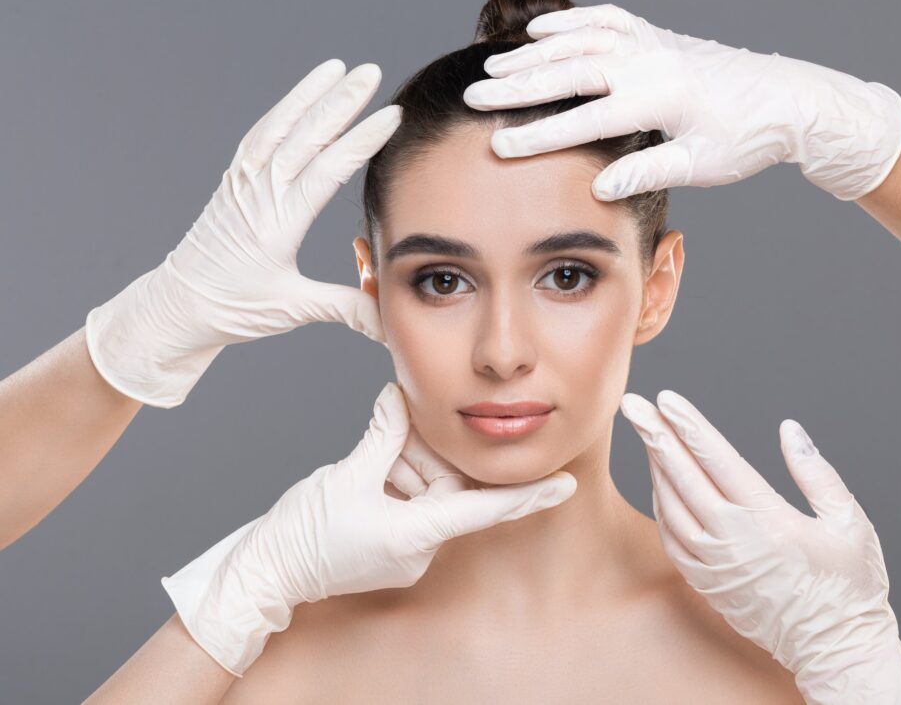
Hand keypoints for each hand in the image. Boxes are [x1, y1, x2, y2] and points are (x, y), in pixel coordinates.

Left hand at [86, 60, 400, 407]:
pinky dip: (282, 112)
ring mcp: (243, 183)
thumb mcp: (292, 310)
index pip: (326, 171)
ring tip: (337, 68)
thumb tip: (389, 319)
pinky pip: (259, 136)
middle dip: (340, 102)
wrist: (178, 306)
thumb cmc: (232, 308)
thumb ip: (345, 308)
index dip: (360, 142)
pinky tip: (300, 99)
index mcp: (277, 223)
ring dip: (308, 95)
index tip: (391, 117)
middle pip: (304, 137)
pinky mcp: (235, 182)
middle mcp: (258, 195)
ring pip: (279, 127)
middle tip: (370, 73)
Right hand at [162, 382, 577, 675]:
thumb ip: (383, 433)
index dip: (529, 495)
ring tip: (367, 462)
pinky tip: (368, 472)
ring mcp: (406, 551)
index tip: (566, 484)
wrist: (265, 573)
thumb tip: (399, 397)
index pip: (486, 509)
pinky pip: (409, 504)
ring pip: (425, 492)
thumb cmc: (303, 535)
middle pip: (447, 487)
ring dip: (402, 466)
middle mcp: (420, 548)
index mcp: (417, 535)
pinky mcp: (391, 547)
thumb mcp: (345, 475)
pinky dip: (394, 481)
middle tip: (391, 436)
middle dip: (423, 456)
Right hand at [463, 3, 900, 202]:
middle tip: (474, 93)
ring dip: (535, 51)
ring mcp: (653, 43)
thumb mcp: (699, 166)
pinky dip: (571, 22)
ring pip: (582, 39)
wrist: (788, 99)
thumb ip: (647, 172)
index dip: (539, 135)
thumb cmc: (746, 139)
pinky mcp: (658, 37)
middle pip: (571, 69)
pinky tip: (541, 31)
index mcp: (659, 98)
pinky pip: (607, 20)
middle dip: (518, 84)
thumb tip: (600, 187)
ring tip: (494, 65)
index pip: (586, 119)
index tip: (498, 146)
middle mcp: (650, 62)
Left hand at [618, 390, 900, 704]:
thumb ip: (816, 472)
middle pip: (682, 476)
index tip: (667, 401)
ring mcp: (714, 564)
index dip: (689, 426)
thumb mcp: (849, 523)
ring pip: (670, 505)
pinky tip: (660, 484)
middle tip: (633, 406)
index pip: (716, 459)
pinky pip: (671, 537)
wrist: (835, 649)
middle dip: (655, 435)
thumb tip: (789, 431)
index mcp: (768, 519)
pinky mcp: (706, 583)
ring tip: (648, 435)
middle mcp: (732, 539)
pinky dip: (661, 505)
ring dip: (655, 467)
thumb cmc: (849, 587)